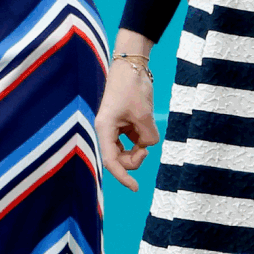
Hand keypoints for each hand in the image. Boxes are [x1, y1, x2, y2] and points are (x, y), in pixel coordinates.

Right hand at [96, 58, 159, 190]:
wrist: (132, 65)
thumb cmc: (133, 87)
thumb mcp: (144, 114)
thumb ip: (148, 136)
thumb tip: (149, 146)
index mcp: (105, 128)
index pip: (112, 161)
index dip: (123, 176)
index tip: (136, 188)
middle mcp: (107, 130)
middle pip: (119, 158)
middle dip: (134, 158)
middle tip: (145, 148)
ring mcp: (115, 127)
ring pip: (127, 149)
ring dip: (139, 147)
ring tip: (147, 131)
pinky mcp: (124, 122)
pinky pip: (133, 139)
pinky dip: (141, 138)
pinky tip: (146, 127)